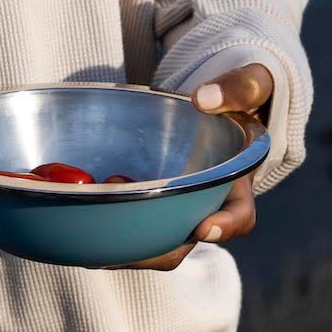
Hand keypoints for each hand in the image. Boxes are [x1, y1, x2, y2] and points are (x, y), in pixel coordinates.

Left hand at [94, 62, 272, 271]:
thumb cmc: (239, 94)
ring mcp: (173, 206)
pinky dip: (106, 218)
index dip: (224, 226)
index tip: (204, 228)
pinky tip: (79, 204)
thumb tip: (204, 99)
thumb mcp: (252, 82)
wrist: (214, 103)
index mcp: (237, 184)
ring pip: (151, 238)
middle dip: (153, 249)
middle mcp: (205, 205)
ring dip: (123, 242)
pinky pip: (128, 218)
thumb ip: (237, 87)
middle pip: (183, 240)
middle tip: (120, 240)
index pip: (239, 216)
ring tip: (93, 225)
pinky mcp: (147, 198)